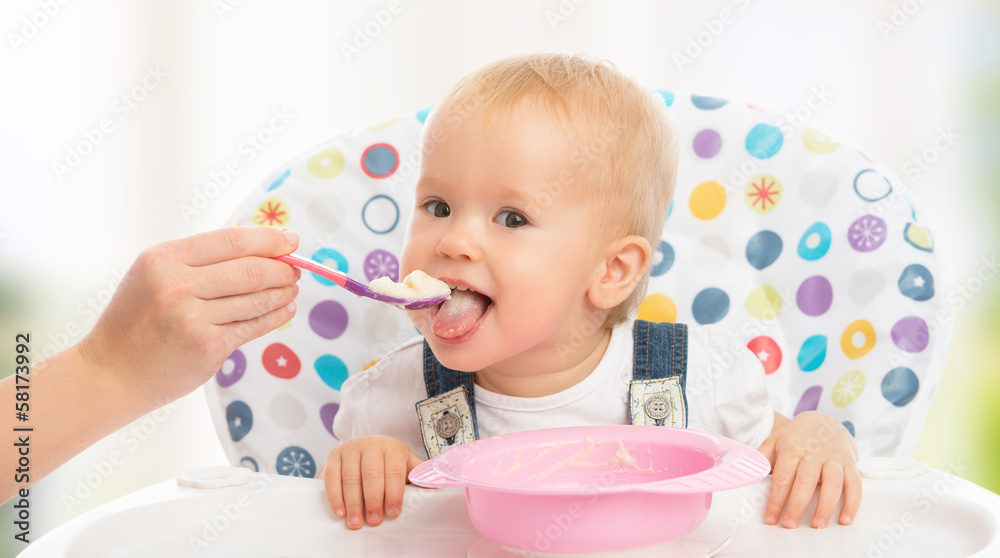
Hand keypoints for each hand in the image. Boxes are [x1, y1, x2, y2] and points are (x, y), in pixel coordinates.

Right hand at [78, 226, 301, 406]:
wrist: (111, 372)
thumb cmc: (137, 319)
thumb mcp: (153, 274)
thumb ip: (200, 259)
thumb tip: (260, 246)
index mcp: (163, 259)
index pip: (231, 240)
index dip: (269, 239)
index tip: (291, 240)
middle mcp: (177, 286)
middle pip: (250, 269)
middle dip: (281, 268)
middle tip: (295, 268)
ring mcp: (193, 318)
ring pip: (256, 299)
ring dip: (282, 292)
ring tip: (292, 287)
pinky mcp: (207, 347)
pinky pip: (253, 326)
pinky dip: (275, 315)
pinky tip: (285, 308)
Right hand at [323, 435, 423, 528]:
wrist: (364, 444)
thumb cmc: (388, 460)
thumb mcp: (405, 462)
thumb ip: (419, 474)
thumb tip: (439, 486)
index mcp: (392, 447)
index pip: (394, 471)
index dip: (394, 493)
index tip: (393, 512)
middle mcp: (370, 444)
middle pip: (371, 474)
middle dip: (373, 499)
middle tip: (374, 520)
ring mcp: (350, 449)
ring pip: (351, 477)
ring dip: (353, 502)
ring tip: (356, 522)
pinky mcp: (333, 456)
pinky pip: (332, 477)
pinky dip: (335, 496)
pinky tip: (340, 511)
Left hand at [756, 411, 860, 528]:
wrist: (823, 422)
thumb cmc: (795, 438)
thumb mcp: (774, 442)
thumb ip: (761, 457)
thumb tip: (744, 473)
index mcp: (792, 449)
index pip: (782, 478)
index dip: (776, 500)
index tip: (770, 518)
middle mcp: (814, 453)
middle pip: (806, 481)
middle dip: (797, 505)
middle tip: (789, 524)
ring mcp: (833, 458)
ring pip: (832, 483)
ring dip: (826, 506)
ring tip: (818, 525)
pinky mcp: (850, 464)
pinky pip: (855, 484)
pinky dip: (852, 502)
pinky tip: (845, 519)